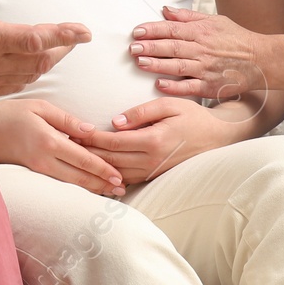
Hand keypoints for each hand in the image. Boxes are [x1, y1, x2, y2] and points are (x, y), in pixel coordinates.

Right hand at [0, 0, 90, 99]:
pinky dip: (28, 75)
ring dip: (47, 63)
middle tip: (76, 36)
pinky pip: (11, 86)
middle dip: (62, 48)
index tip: (85, 31)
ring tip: (59, 48)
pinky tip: (30, 65)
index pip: (36, 39)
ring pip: (28, 76)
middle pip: (39, 61)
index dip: (64, 35)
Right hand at [0, 98, 126, 196]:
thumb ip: (66, 120)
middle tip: (121, 190)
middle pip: (79, 177)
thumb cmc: (7, 114)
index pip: (83, 159)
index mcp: (49, 141)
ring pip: (69, 183)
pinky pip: (57, 181)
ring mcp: (35, 169)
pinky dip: (74, 185)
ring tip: (108, 193)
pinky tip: (84, 187)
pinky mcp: (29, 173)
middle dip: (102, 184)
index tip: (118, 176)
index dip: (102, 169)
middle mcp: (44, 160)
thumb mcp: (39, 107)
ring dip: (90, 189)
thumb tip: (91, 131)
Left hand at [84, 97, 239, 183]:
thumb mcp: (169, 105)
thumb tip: (114, 122)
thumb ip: (140, 112)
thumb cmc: (193, 117)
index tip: (73, 131)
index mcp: (154, 140)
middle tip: (65, 145)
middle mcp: (152, 160)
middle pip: (110, 160)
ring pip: (116, 173)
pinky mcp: (155, 176)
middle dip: (86, 153)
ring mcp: (154, 171)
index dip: (91, 138)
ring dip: (95, 166)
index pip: (113, 142)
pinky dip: (109, 176)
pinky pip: (127, 179)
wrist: (218, 137)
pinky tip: (95, 171)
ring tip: (75, 157)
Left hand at [129, 6, 268, 100]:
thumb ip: (188, 16)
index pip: (172, 29)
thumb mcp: (215, 20)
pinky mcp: (210, 86)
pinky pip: (189, 87)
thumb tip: (165, 10)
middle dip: (150, 47)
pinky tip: (159, 85)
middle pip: (172, 47)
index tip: (137, 31)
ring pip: (177, 66)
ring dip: (156, 65)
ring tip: (140, 63)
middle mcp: (202, 50)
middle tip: (133, 48)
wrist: (262, 60)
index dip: (153, 30)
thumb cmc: (237, 39)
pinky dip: (174, 87)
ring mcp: (206, 69)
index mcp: (202, 32)